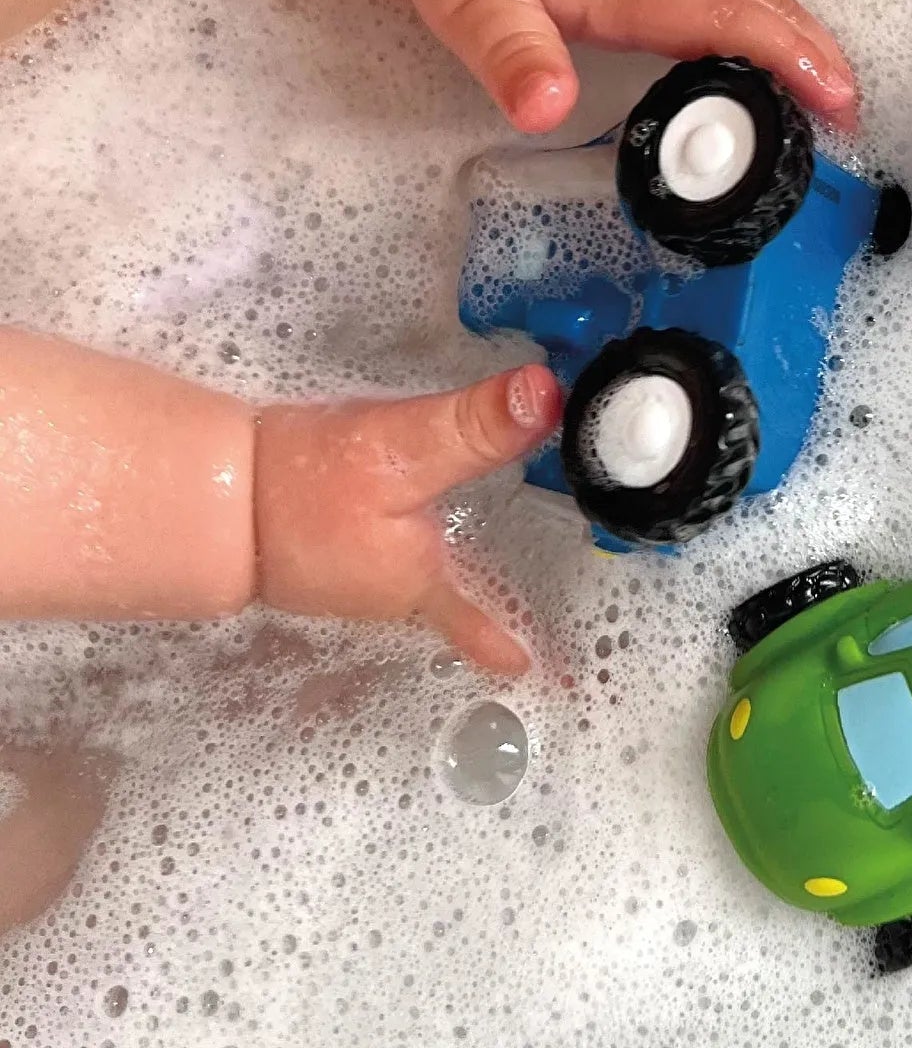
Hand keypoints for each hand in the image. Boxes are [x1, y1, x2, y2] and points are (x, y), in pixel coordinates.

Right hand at [253, 364, 560, 674]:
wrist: (209, 490)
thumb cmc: (307, 488)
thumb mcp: (406, 448)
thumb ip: (477, 426)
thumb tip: (549, 396)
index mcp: (418, 583)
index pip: (476, 616)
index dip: (503, 636)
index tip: (534, 668)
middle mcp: (384, 592)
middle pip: (448, 589)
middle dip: (483, 592)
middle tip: (525, 598)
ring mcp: (345, 575)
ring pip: (410, 566)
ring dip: (440, 558)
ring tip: (477, 540)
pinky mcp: (314, 545)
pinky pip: (367, 539)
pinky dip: (389, 525)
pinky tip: (386, 508)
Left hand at [381, 0, 857, 132]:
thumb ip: (509, 54)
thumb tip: (546, 111)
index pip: (723, 15)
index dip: (785, 56)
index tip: (831, 95)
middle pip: (760, 3)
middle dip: (815, 54)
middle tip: (851, 114)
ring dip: (803, 39)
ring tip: (837, 97)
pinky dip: (773, 23)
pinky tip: (783, 55)